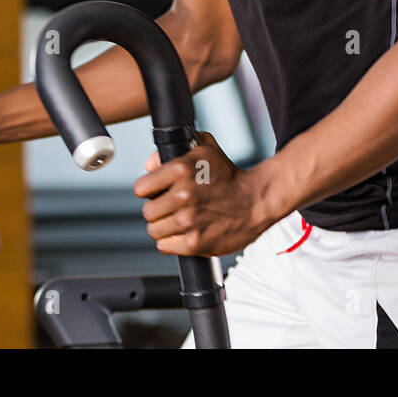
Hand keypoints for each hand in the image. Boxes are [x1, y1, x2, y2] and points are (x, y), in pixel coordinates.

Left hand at [134, 131, 278, 256]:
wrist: (257, 200)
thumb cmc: (229, 175)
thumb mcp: (204, 150)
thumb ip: (172, 152)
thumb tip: (149, 165)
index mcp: (180, 170)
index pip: (140, 188)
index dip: (149, 190)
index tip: (160, 192)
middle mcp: (182, 195)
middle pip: (147, 212)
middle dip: (159, 210)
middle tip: (174, 207)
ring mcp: (188, 221)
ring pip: (154, 230)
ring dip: (165, 227)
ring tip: (182, 220)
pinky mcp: (195, 243)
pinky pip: (165, 246)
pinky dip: (173, 242)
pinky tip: (187, 232)